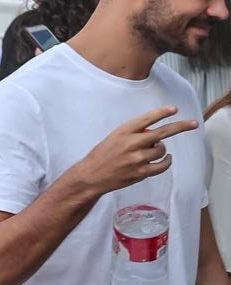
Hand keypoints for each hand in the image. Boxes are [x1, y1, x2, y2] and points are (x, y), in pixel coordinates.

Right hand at [71, 106, 197, 195]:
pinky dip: (167, 162)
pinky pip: (161, 165)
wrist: (91, 176)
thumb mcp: (114, 137)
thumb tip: (156, 136)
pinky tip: (166, 159)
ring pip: (161, 150)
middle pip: (163, 132)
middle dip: (181, 126)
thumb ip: (134, 134)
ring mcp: (136, 159)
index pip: (147, 118)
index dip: (162, 113)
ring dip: (162, 150)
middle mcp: (131, 143)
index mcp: (124, 131)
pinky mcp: (140, 172)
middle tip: (194, 123)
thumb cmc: (102, 155)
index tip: (174, 109)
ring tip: (154, 151)